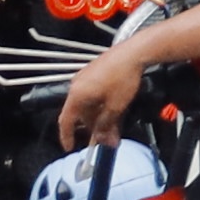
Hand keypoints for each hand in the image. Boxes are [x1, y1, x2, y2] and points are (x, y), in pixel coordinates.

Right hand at [59, 29, 149, 151]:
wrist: (133, 52)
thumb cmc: (122, 78)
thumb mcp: (115, 107)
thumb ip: (107, 125)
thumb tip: (105, 141)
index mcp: (77, 95)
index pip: (65, 121)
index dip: (66, 136)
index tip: (70, 147)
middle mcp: (77, 86)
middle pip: (80, 114)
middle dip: (93, 129)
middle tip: (106, 140)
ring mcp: (85, 78)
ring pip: (88, 105)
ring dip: (99, 118)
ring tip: (114, 129)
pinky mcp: (94, 73)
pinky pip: (93, 95)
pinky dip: (101, 106)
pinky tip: (113, 113)